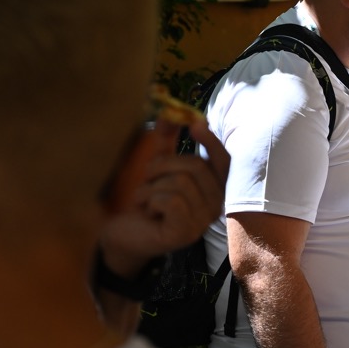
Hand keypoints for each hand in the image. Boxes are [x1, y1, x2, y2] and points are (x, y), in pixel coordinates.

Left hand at [99, 118, 229, 275]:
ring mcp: (202, 222)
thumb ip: (165, 141)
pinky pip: (171, 201)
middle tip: (147, 176)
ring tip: (145, 199)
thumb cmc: (145, 202)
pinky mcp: (185, 233)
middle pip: (197, 166)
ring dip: (152, 186)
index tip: (195, 123)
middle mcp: (214, 206)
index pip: (224, 162)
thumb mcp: (156, 168)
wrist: (124, 235)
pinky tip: (147, 211)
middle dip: (163, 164)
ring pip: (181, 183)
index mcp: (212, 189)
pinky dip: (150, 199)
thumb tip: (169, 112)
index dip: (212, 142)